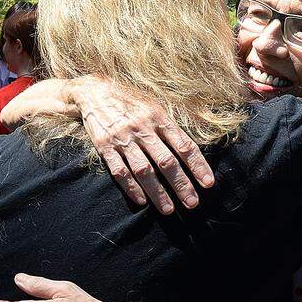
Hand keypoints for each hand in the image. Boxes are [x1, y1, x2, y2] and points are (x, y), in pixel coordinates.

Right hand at [70, 78, 214, 214]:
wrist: (93, 91)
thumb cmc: (129, 100)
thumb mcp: (154, 104)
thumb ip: (171, 125)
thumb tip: (193, 142)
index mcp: (159, 117)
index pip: (184, 145)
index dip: (197, 165)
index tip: (208, 183)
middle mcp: (143, 128)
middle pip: (166, 161)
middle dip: (181, 184)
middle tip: (192, 203)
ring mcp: (123, 138)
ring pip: (144, 170)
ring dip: (157, 192)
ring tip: (168, 209)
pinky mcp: (105, 147)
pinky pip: (120, 171)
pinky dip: (131, 188)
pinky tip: (141, 201)